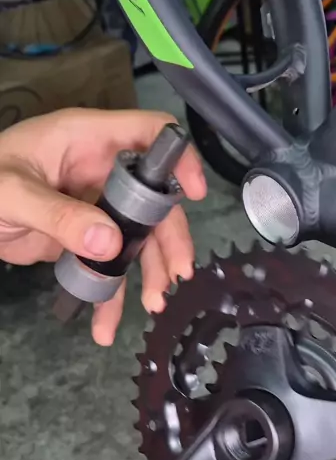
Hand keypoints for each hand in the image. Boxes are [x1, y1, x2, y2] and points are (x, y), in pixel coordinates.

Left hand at [0, 108, 205, 344]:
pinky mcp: (85, 239)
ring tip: (153, 304)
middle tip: (175, 275)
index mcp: (88, 140)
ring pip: (138, 239)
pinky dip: (109, 298)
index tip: (193, 193)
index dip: (178, 157)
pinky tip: (106, 326)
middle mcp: (102, 171)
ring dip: (148, 273)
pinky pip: (108, 267)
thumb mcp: (11, 193)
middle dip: (169, 239)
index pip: (148, 133)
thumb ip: (58, 215)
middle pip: (154, 200)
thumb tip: (110, 242)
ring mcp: (96, 207)